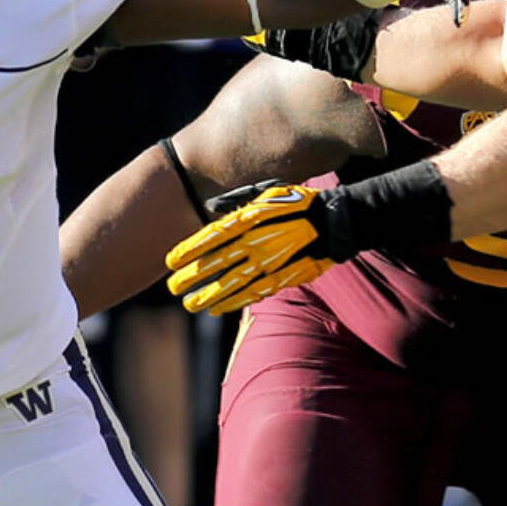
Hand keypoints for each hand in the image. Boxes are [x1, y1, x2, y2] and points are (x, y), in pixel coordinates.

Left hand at [165, 182, 356, 314]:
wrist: (335, 222)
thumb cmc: (297, 206)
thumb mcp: (268, 196)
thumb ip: (240, 205)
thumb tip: (213, 210)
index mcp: (253, 218)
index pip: (214, 236)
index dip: (191, 250)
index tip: (171, 260)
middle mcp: (259, 241)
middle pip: (219, 262)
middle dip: (193, 277)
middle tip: (173, 287)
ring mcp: (271, 262)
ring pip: (233, 283)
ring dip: (208, 295)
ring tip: (189, 304)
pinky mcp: (283, 277)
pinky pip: (253, 294)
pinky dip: (233, 303)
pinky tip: (215, 310)